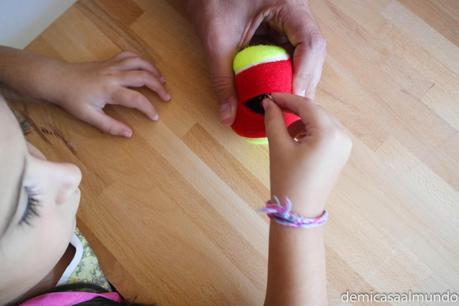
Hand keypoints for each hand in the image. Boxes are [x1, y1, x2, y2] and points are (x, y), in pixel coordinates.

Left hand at [50, 51, 170, 137]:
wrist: (57, 79)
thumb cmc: (71, 99)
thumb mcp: (88, 117)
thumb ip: (109, 126)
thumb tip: (129, 134)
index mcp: (109, 91)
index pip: (136, 99)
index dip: (149, 109)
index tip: (155, 117)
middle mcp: (114, 75)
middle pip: (143, 77)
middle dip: (158, 87)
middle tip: (167, 97)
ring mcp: (112, 65)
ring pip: (138, 62)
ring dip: (153, 70)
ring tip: (162, 80)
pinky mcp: (109, 61)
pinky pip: (129, 56)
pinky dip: (141, 59)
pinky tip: (146, 67)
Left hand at [187, 0, 325, 124]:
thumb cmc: (211, 3)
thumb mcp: (217, 41)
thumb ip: (223, 79)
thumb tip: (228, 116)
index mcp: (288, 5)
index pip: (310, 43)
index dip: (304, 74)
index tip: (291, 97)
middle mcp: (297, 13)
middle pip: (312, 53)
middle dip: (302, 83)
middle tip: (289, 110)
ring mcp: (292, 22)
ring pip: (305, 57)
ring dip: (296, 82)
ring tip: (284, 106)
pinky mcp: (283, 31)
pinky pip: (291, 56)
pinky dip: (285, 76)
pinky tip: (276, 93)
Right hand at [263, 93, 351, 216]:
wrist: (298, 212)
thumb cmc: (287, 179)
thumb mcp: (278, 146)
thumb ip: (274, 119)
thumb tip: (268, 102)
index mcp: (329, 133)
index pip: (307, 105)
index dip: (286, 98)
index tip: (268, 96)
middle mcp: (342, 136)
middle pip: (316, 112)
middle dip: (295, 109)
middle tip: (273, 108)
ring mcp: (344, 146)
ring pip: (321, 121)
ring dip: (302, 121)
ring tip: (283, 131)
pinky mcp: (340, 154)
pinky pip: (325, 133)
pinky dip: (310, 131)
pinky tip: (295, 140)